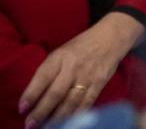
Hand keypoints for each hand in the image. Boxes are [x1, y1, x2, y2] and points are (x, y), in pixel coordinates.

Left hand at [19, 13, 143, 125]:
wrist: (110, 39)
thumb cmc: (80, 47)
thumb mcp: (61, 53)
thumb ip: (49, 71)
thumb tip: (34, 95)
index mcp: (60, 57)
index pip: (42, 77)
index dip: (31, 94)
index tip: (22, 108)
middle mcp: (73, 67)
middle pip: (56, 93)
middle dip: (41, 111)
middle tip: (31, 124)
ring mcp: (88, 77)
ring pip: (71, 102)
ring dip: (57, 118)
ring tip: (47, 127)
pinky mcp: (99, 84)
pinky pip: (86, 103)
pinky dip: (76, 115)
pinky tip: (67, 122)